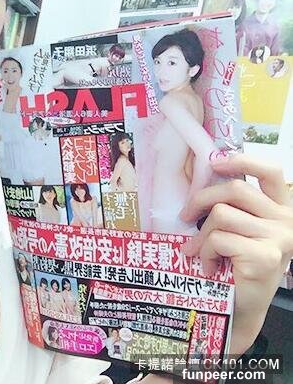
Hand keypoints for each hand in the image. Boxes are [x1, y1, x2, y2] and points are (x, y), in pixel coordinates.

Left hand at [179, 154, 292, 353]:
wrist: (242, 308)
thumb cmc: (236, 267)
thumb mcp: (237, 230)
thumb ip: (230, 207)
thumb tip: (200, 182)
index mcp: (280, 209)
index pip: (269, 171)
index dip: (242, 160)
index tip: (215, 162)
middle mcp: (285, 220)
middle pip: (234, 189)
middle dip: (201, 200)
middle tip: (186, 216)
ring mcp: (278, 238)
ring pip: (221, 214)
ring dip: (201, 234)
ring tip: (199, 252)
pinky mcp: (265, 256)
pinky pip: (218, 239)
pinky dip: (205, 253)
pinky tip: (209, 266)